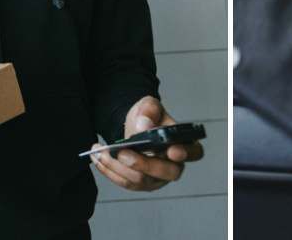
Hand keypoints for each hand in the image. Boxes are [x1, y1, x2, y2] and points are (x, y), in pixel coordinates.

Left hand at [89, 96, 203, 191]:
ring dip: (118, 166)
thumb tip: (144, 126)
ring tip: (101, 151)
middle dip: (143, 164)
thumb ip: (148, 111)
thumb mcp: (148, 106)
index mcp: (184, 144)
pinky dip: (109, 171)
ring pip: (141, 180)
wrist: (133, 127)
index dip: (185, 153)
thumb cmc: (147, 117)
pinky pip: (125, 183)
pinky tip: (98, 158)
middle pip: (166, 172)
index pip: (193, 152)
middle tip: (122, 152)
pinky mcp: (140, 184)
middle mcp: (174, 165)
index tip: (172, 150)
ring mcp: (158, 178)